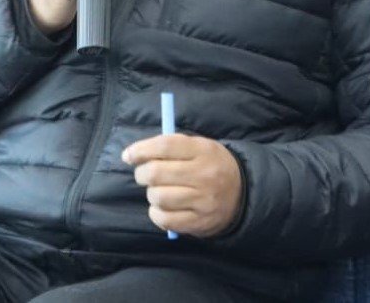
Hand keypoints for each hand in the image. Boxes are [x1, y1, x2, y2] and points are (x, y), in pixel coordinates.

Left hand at [122, 133, 243, 237]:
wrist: (242, 194)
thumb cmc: (208, 166)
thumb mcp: (197, 147)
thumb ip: (168, 146)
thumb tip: (131, 154)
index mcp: (203, 151)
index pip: (164, 146)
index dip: (140, 150)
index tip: (128, 156)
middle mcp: (205, 176)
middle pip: (156, 173)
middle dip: (142, 174)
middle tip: (144, 175)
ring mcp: (204, 201)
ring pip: (158, 197)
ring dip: (151, 194)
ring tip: (159, 191)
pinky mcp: (200, 223)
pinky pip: (165, 220)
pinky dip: (156, 214)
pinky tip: (163, 208)